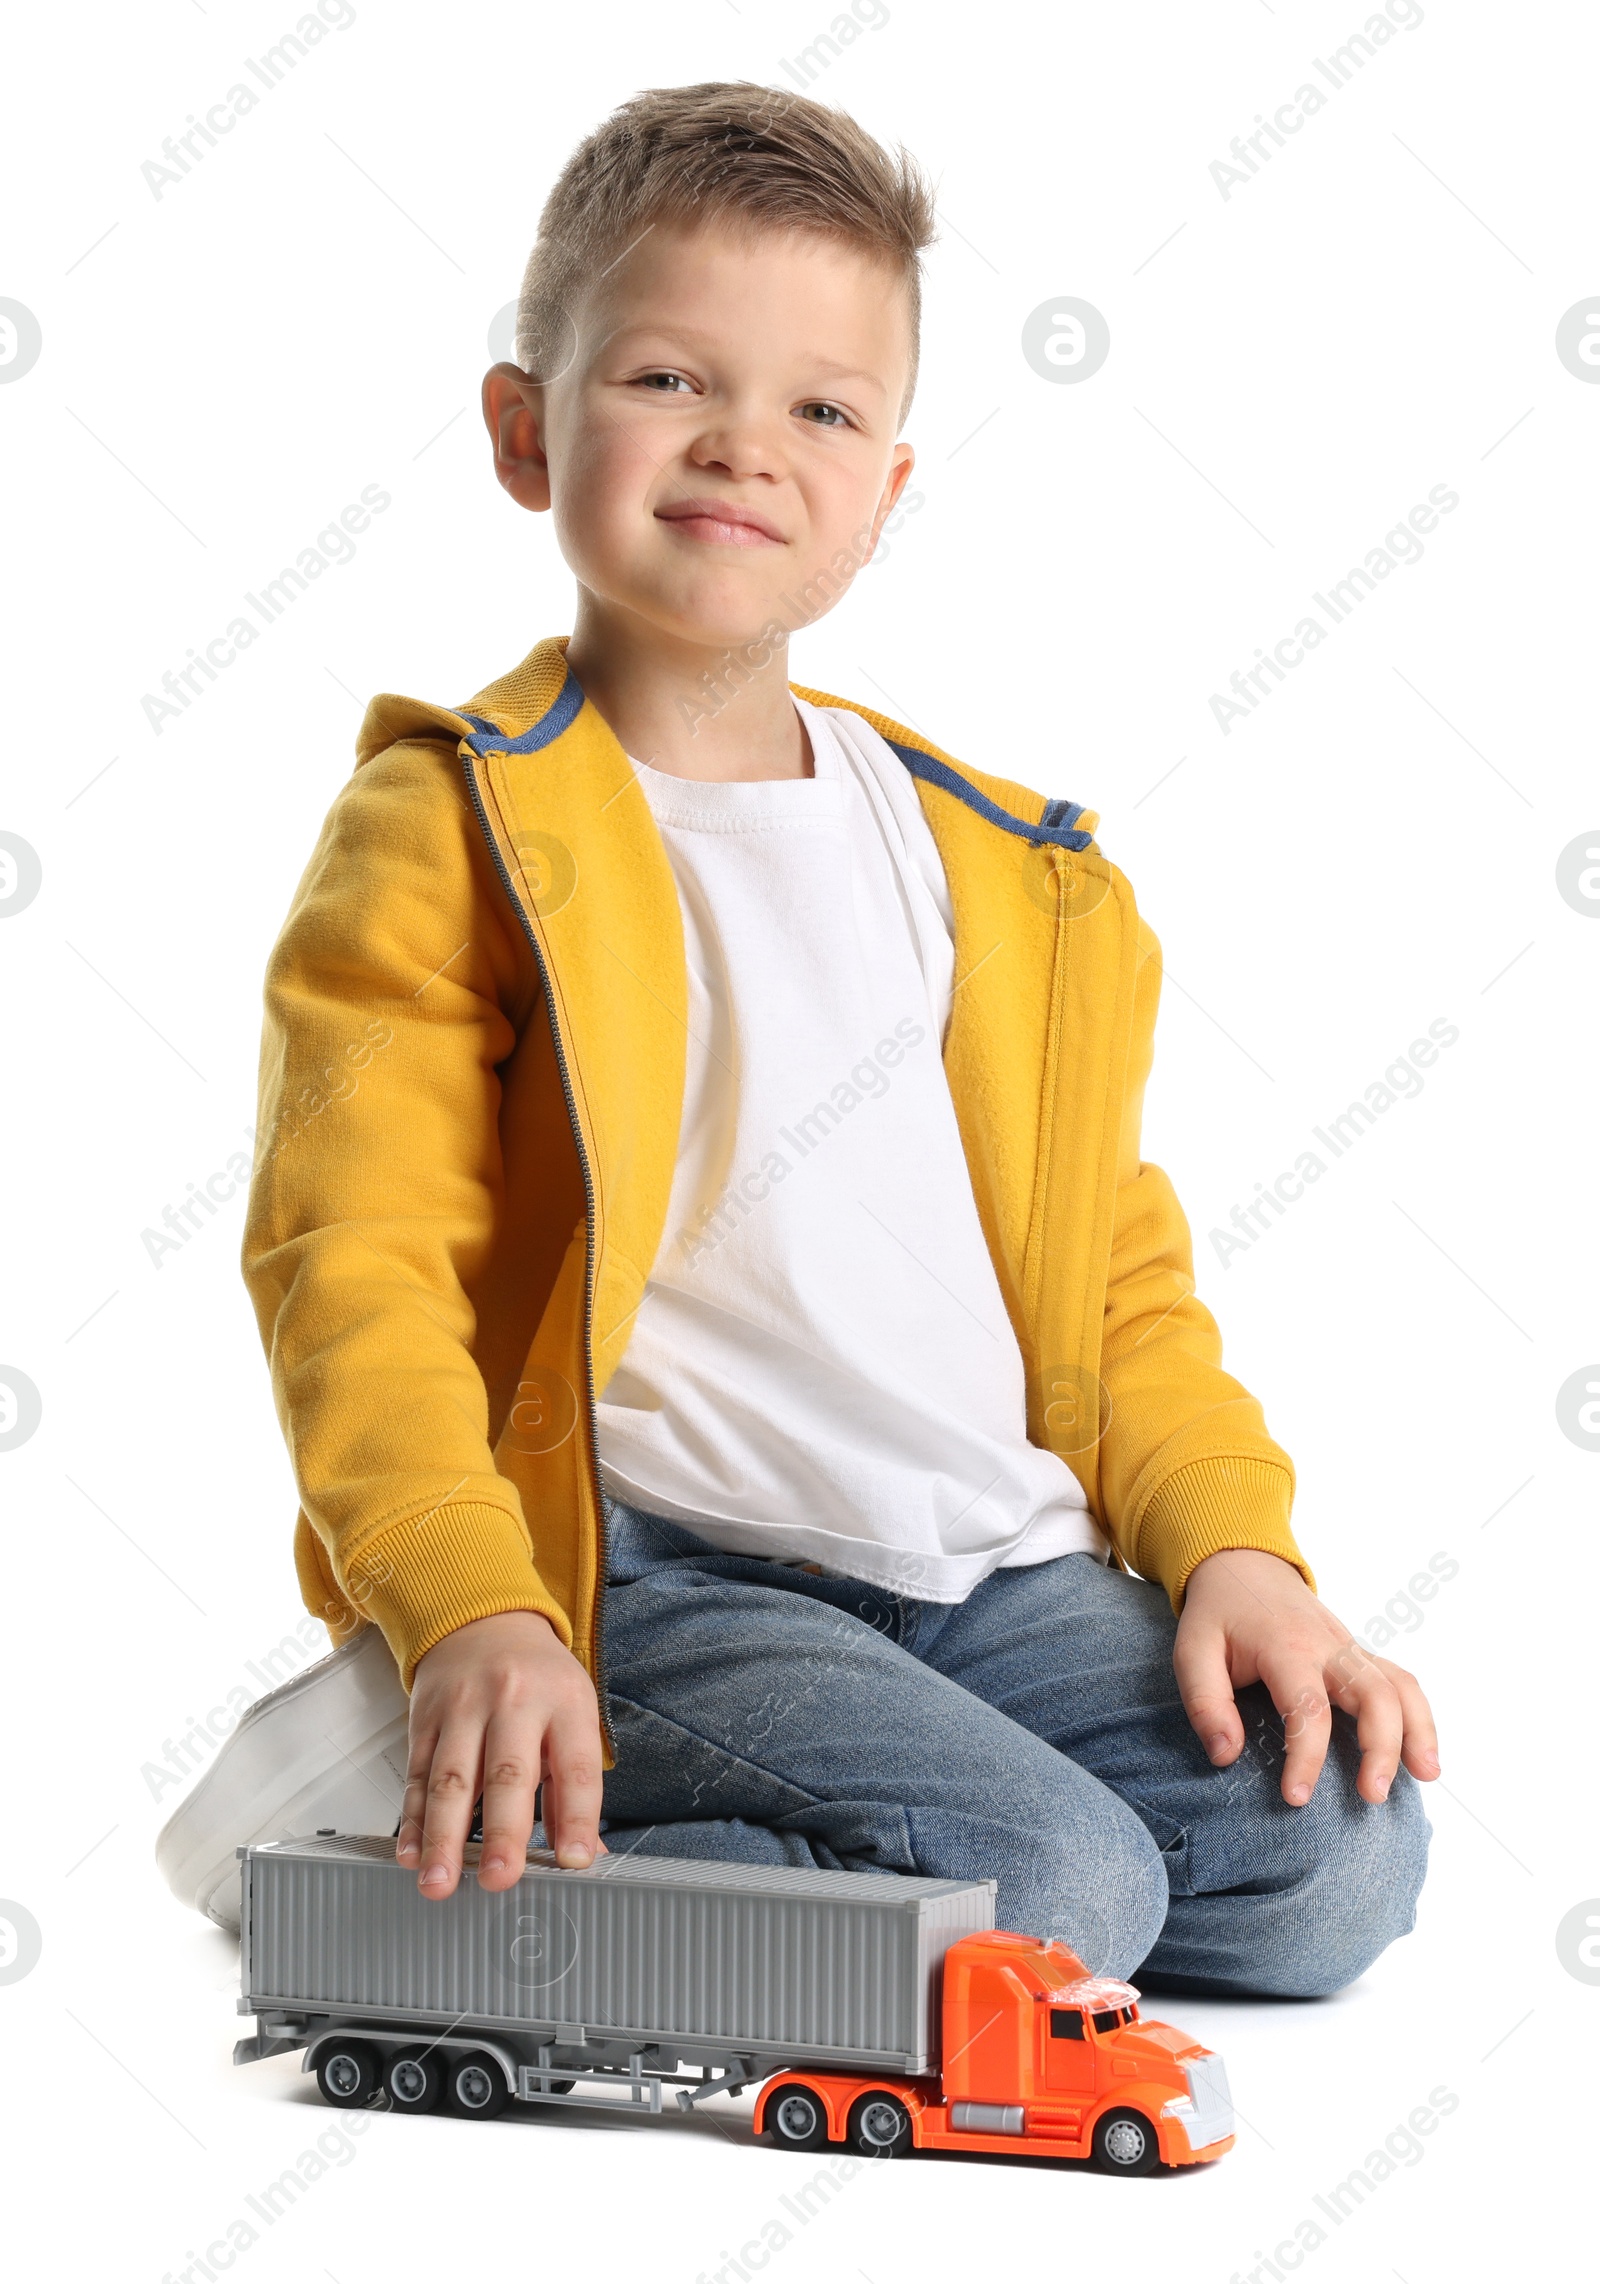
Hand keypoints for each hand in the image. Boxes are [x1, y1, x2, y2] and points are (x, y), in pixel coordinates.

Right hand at [398, 1610, 605, 1898]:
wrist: (483, 1618)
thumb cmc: (537, 1677)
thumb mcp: (573, 1713)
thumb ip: (573, 1787)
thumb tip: (583, 1854)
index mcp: (564, 1702)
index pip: (576, 1767)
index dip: (577, 1816)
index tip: (574, 1861)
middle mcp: (514, 1702)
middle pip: (507, 1773)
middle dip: (504, 1833)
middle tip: (500, 1880)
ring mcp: (464, 1709)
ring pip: (452, 1778)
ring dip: (444, 1837)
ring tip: (441, 1881)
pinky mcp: (425, 1719)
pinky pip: (417, 1774)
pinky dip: (413, 1820)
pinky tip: (412, 1853)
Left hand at [1173, 1548, 1440, 1807]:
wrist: (1244, 1565)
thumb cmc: (1218, 1614)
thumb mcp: (1191, 1651)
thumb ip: (1206, 1703)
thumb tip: (1226, 1756)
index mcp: (1285, 1645)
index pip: (1308, 1707)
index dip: (1307, 1756)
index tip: (1297, 1798)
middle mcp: (1328, 1646)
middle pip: (1374, 1694)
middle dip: (1381, 1748)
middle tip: (1372, 1796)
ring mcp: (1350, 1648)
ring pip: (1399, 1685)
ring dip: (1417, 1731)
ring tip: (1425, 1776)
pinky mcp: (1359, 1654)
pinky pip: (1401, 1681)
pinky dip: (1419, 1716)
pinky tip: (1422, 1755)